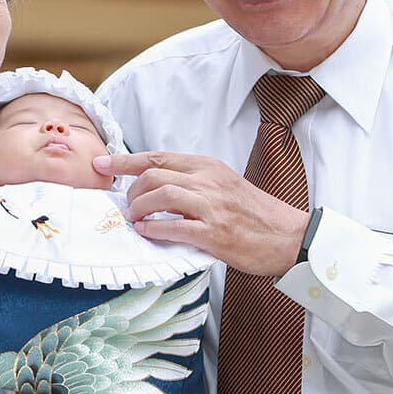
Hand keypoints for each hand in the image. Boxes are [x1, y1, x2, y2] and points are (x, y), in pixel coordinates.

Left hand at [98, 151, 309, 276]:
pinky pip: (175, 228)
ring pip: (160, 196)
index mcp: (207, 167)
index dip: (124, 161)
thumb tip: (154, 189)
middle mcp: (208, 181)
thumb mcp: (224, 185)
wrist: (290, 237)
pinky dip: (154, 230)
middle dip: (131, 191)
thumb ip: (192, 183)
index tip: (102, 164)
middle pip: (153, 175)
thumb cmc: (255, 214)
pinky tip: (147, 233)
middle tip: (128, 207)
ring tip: (135, 220)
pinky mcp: (216, 233)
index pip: (157, 157)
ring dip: (139, 209)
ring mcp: (212, 207)